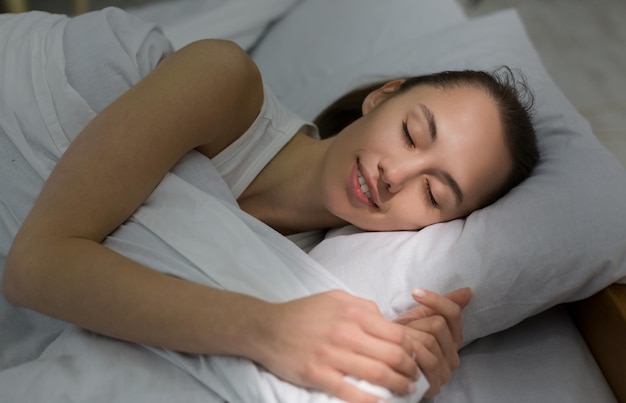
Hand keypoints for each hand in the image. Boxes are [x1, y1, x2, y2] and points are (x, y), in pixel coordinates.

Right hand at [250, 290, 419, 402]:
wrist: (265, 327)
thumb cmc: (302, 313)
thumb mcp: (335, 298)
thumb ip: (363, 307)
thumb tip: (386, 321)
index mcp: (353, 313)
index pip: (397, 333)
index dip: (414, 349)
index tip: (418, 358)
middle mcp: (346, 333)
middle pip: (393, 356)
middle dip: (411, 370)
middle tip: (416, 378)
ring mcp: (331, 355)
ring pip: (377, 375)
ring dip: (398, 386)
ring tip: (405, 391)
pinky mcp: (317, 375)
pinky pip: (351, 393)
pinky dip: (371, 401)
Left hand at [394, 287, 472, 396]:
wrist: (384, 359)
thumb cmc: (401, 339)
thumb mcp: (419, 317)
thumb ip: (443, 304)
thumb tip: (468, 291)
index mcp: (454, 340)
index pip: (453, 313)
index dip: (435, 300)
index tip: (415, 292)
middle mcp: (453, 357)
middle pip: (439, 325)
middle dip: (416, 323)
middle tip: (403, 330)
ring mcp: (445, 373)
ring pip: (429, 340)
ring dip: (409, 336)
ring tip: (399, 341)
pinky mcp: (433, 386)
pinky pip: (423, 359)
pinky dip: (408, 351)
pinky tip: (400, 352)